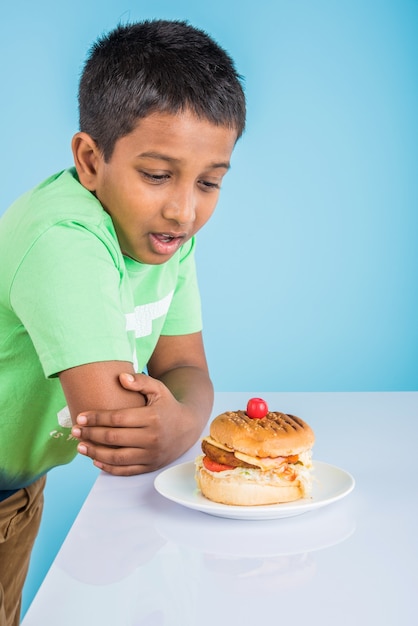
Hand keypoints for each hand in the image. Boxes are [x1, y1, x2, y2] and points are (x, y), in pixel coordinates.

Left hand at [71, 372, 199, 474]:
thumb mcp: (158, 389)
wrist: (188, 427)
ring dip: (95, 453)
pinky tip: (96, 460)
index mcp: (152, 418)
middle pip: (114, 438)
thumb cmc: (168, 405)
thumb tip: (120, 377)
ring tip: (80, 447)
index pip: (118, 419)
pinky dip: (109, 468)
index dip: (97, 418)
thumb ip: (140, 381)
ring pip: (117, 458)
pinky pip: (126, 470)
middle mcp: (152, 438)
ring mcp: (151, 454)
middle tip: (75, 431)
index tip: (81, 417)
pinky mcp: (151, 466)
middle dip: (91, 435)